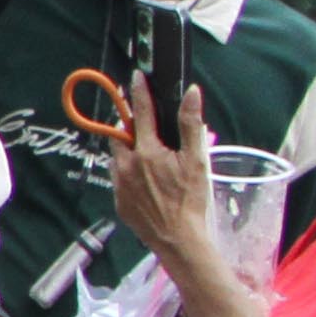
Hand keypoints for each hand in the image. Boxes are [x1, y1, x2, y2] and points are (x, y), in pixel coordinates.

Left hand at [107, 76, 215, 265]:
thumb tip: (192, 93)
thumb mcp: (197, 160)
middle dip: (130, 124)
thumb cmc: (192, 200)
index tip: (135, 76)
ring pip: (118, 156)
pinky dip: (128, 171)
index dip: (139, 92)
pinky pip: (119, 177)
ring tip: (147, 153)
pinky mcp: (118, 200)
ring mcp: (120, 183)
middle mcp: (127, 164)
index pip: (142, 112)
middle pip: (122, 133)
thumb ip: (191, 124)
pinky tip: (145, 178)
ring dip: (128, 149)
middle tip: (143, 123)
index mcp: (147, 151)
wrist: (179, 239)